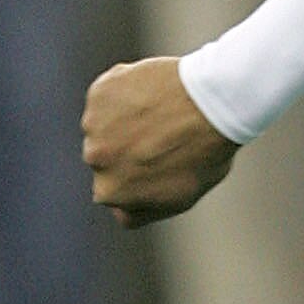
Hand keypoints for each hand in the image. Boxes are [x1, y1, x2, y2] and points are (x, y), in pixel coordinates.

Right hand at [83, 56, 237, 226]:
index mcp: (112, 194)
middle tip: (165, 136)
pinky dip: (126, 95)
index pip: (118, 196)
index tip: (160, 166)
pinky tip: (154, 94)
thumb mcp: (184, 196)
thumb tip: (127, 210)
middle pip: (108, 160)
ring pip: (106, 127)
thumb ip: (147, 206)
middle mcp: (96, 162)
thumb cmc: (206, 150)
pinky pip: (110, 98)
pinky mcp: (99, 94)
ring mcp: (94, 125)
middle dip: (129, 151)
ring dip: (125, 122)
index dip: (140, 181)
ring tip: (164, 113)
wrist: (209, 101)